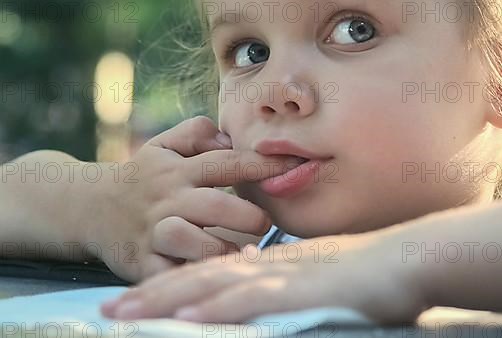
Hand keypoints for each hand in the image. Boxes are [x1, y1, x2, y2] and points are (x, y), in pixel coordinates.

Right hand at [82, 116, 297, 281]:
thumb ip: (197, 132)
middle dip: (248, 216)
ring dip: (221, 250)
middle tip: (265, 223)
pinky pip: (167, 274)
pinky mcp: (141, 262)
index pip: (227, 163)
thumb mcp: (163, 145)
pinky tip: (211, 277)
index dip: (263, 163)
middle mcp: (166, 200)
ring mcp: (151, 232)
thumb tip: (230, 139)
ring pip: (189, 241)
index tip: (294, 164)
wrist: (88, 208)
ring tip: (243, 253)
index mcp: (178, 170)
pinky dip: (189, 277)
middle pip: (215, 206)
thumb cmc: (142, 176)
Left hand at [101, 231, 430, 323]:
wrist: (406, 260)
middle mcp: (267, 267)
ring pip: (214, 285)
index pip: (211, 273)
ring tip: (126, 312)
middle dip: (152, 294)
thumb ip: (287, 285)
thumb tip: (262, 293)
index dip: (171, 285)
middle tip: (109, 306)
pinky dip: (217, 304)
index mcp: (270, 265)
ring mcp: (282, 277)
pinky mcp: (302, 289)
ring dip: (167, 299)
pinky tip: (187, 314)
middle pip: (200, 277)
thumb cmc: (368, 273)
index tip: (136, 299)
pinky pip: (252, 297)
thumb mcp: (317, 280)